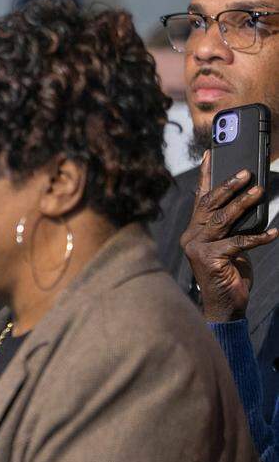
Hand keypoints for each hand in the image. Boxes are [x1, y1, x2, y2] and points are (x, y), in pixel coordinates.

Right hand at [181, 151, 277, 321]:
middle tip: (247, 173)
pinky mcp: (210, 260)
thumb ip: (230, 228)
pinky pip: (238, 243)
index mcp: (193, 231)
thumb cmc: (228, 275)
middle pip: (209, 205)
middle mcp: (191, 237)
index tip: (211, 155)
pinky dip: (258, 237)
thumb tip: (248, 203)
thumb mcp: (228, 246)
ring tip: (260, 192)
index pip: (200, 198)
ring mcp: (198, 249)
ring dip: (243, 204)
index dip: (206, 176)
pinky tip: (274, 233)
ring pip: (222, 220)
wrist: (224, 306)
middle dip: (229, 186)